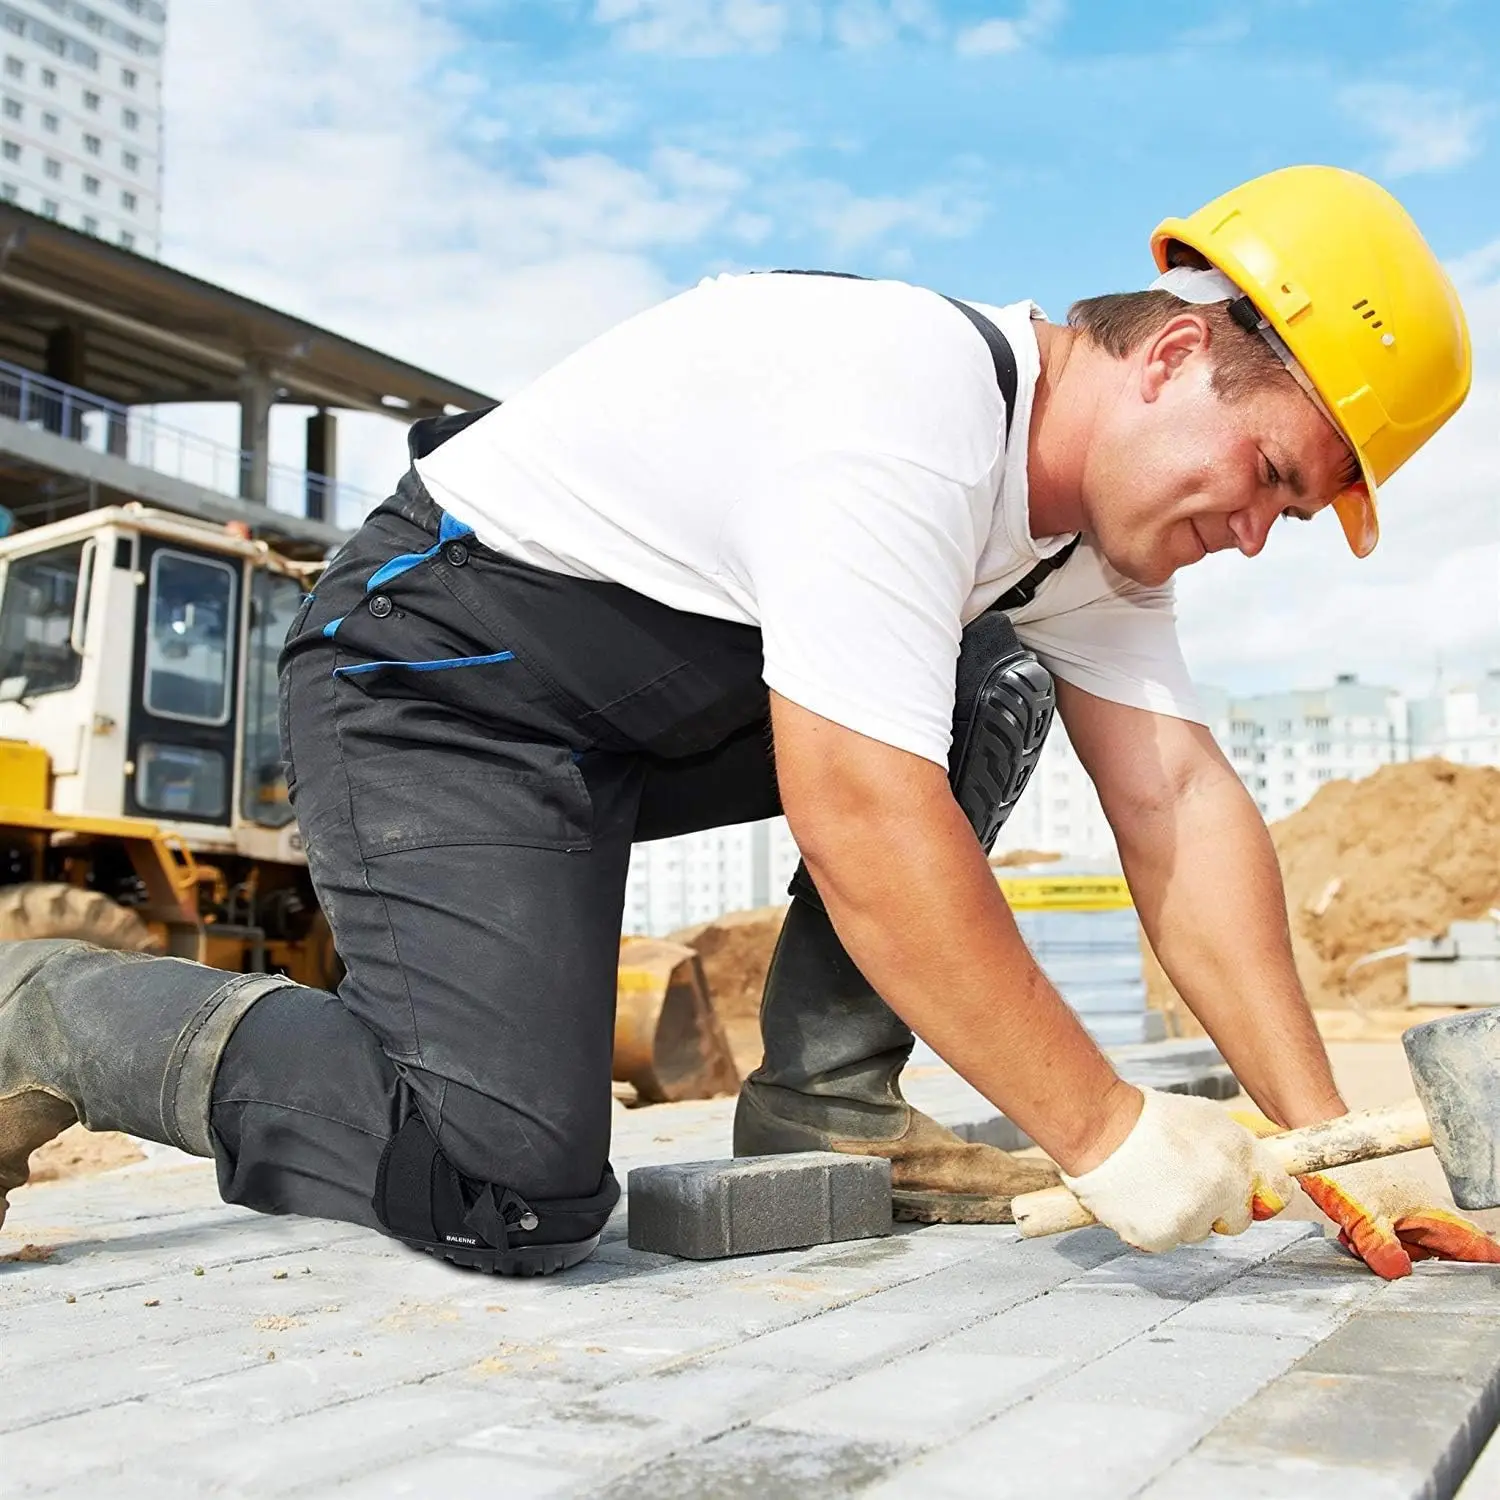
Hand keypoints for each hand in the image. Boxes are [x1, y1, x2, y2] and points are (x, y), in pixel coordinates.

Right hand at [1059, 1087, 1294, 1253]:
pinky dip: (1154, 1226)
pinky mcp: (1162, 1237)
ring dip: (1184, 1215)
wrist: (1101, 1129)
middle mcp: (1224, 1192)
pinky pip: (1168, 1240)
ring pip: (1199, 1231)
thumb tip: (1258, 1172)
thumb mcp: (1208, 1118)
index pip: (1279, 1193)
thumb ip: (1239, 1148)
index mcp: (1240, 1159)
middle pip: (1238, 1220)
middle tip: (1186, 1182)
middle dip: (1219, 1207)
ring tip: (1155, 1183)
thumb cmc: (1151, 1118)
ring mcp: (1193, 1218)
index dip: (1261, 1193)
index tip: (1247, 1192)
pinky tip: (1140, 1198)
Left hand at [1229, 1108, 1499, 1280]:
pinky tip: (1351, 1235)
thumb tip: (1400, 1274)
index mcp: (1434, 1214)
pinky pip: (1386, 1241)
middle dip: (1412, 1266)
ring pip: (1408, 1251)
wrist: (1317, 1147)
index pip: (1476, 1246)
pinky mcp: (1385, 1213)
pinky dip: (1370, 1243)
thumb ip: (1381, 1247)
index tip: (1480, 1287)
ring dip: (1385, 1253)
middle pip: (1437, 1258)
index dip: (1485, 1265)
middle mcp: (1426, 1215)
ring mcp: (1406, 1214)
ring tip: (1359, 1240)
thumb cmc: (1344, 1170)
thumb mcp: (1362, 1215)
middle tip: (1385, 1259)